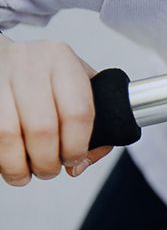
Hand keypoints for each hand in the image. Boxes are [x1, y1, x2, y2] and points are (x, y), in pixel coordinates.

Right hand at [0, 38, 111, 186]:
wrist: (5, 56)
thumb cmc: (46, 77)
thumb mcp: (76, 87)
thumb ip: (93, 125)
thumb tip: (78, 165)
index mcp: (62, 61)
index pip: (77, 113)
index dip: (76, 146)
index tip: (73, 159)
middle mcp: (29, 63)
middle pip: (42, 127)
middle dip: (47, 161)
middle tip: (48, 170)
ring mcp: (0, 74)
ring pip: (8, 133)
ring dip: (17, 164)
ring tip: (24, 173)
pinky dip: (0, 155)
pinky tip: (7, 160)